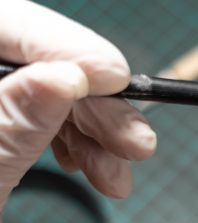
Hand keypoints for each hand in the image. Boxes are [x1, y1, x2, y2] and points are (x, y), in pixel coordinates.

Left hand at [0, 0, 155, 222]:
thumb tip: (64, 77)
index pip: (2, 24)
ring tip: (118, 175)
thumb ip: (11, 123)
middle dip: (93, 105)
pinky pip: (37, 119)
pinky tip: (92, 169)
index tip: (117, 78)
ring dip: (93, 134)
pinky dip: (73, 144)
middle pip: (30, 62)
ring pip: (43, 94)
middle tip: (136, 143)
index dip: (64, 46)